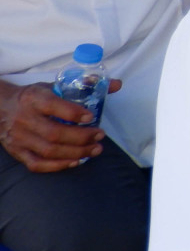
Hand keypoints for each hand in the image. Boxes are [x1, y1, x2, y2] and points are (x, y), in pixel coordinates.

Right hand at [0, 76, 116, 171]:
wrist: (0, 107)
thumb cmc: (33, 97)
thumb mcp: (53, 85)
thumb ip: (84, 85)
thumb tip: (117, 84)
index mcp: (34, 99)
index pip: (52, 106)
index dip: (73, 113)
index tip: (91, 117)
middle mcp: (25, 119)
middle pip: (54, 133)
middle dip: (81, 137)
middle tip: (100, 136)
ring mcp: (19, 138)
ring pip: (48, 150)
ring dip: (75, 152)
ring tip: (95, 149)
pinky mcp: (17, 152)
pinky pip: (36, 164)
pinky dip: (57, 166)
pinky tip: (75, 161)